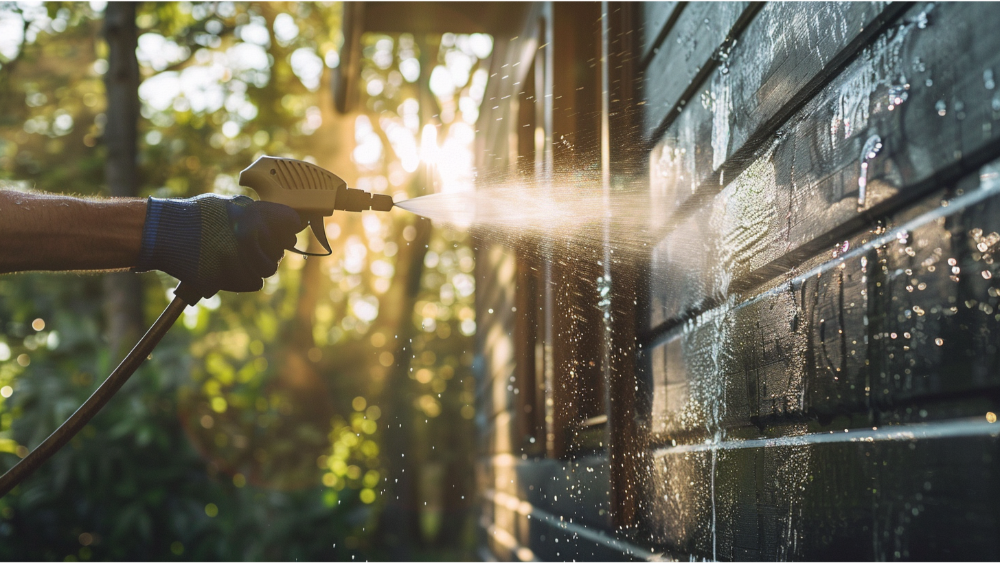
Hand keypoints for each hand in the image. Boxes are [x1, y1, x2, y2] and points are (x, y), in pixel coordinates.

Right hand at [135, 194, 302, 294]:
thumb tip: (282, 219)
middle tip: (255, 249)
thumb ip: (254, 212)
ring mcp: (235, 258)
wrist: (161, 232)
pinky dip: (244, 279)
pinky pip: (253, 283)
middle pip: (279, 250)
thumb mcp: (226, 204)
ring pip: (268, 270)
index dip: (289, 228)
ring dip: (258, 267)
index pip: (289, 222)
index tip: (287, 231)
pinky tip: (230, 270)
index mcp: (249, 213)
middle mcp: (247, 235)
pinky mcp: (225, 277)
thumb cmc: (195, 216)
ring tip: (240, 259)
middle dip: (271, 251)